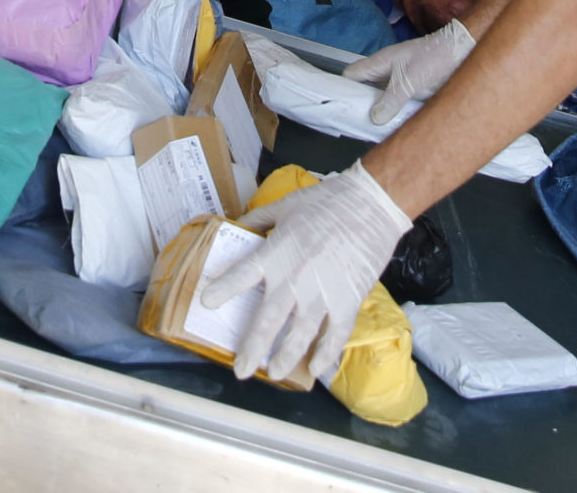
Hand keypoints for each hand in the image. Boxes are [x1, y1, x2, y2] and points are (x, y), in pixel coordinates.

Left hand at [199, 164, 410, 385]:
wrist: (370, 205)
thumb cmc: (327, 202)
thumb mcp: (285, 205)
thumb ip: (259, 219)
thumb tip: (238, 225)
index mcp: (275, 253)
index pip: (241, 276)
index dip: (223, 290)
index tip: (207, 304)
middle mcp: (293, 279)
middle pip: (267, 322)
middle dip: (252, 349)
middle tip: (241, 370)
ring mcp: (321, 294)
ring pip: (298, 336)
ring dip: (285, 358)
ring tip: (274, 373)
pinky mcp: (347, 301)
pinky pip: (334, 336)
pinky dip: (325, 355)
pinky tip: (315, 369)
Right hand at [343, 18, 474, 123]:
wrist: (462, 50)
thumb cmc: (434, 58)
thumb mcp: (408, 81)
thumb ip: (390, 100)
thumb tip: (374, 118)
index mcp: (380, 63)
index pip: (352, 74)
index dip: (343, 89)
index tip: (339, 108)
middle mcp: (387, 71)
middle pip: (365, 88)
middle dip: (361, 105)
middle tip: (357, 126)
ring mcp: (400, 79)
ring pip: (381, 96)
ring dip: (379, 111)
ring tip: (373, 131)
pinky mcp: (413, 87)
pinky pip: (397, 101)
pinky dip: (394, 112)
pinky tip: (394, 126)